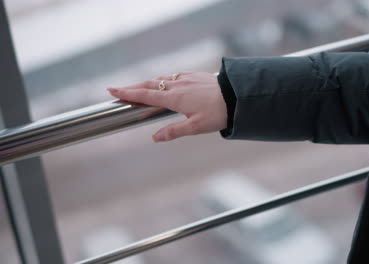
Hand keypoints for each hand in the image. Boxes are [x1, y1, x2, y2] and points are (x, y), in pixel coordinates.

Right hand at [107, 72, 227, 141]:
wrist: (237, 96)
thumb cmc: (218, 113)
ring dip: (147, 83)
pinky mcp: (194, 75)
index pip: (145, 95)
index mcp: (175, 98)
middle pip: (149, 85)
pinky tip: (164, 83)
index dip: (127, 93)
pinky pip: (173, 76)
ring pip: (161, 79)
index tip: (112, 91)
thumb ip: (173, 131)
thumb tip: (154, 138)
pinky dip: (163, 80)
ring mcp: (186, 78)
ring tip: (138, 88)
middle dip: (132, 87)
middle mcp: (177, 85)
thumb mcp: (195, 127)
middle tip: (118, 89)